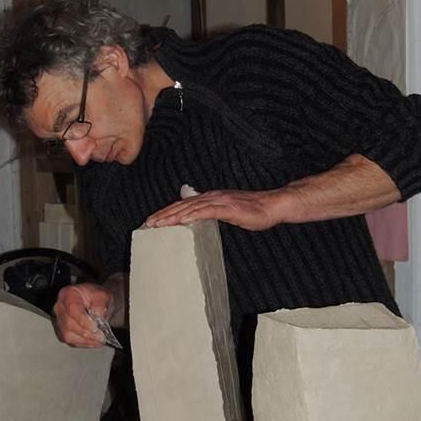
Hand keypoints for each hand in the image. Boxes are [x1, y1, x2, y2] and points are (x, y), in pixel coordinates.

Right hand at [52, 283, 113, 347]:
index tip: (95, 328)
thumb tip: (97, 317)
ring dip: (85, 340)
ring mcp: (59, 320)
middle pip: (69, 324)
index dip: (83, 321)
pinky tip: (94, 342)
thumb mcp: (103, 295)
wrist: (97, 302)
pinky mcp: (62, 331)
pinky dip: (83, 343)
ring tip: (99, 340)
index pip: (72, 309)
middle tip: (100, 336)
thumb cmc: (97, 297)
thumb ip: (100, 305)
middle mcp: (60, 307)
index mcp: (68, 294)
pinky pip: (70, 341)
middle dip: (86, 333)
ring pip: (68, 335)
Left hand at [145, 189, 288, 230]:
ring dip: (173, 215)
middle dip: (164, 214)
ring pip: (191, 208)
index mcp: (210, 198)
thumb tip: (197, 215)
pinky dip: (193, 215)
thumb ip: (211, 211)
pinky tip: (182, 220)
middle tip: (148, 224)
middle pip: (183, 205)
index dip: (167, 212)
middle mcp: (212, 197)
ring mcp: (220, 201)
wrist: (272, 206)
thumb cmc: (253, 211)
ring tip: (159, 223)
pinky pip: (207, 211)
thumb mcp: (227, 211)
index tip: (153, 221)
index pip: (184, 205)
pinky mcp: (229, 208)